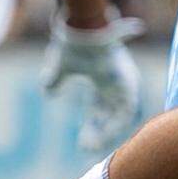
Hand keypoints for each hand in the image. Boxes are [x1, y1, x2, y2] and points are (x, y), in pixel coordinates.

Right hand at [41, 11, 143, 152]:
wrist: (81, 30)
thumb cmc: (73, 44)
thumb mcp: (61, 67)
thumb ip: (55, 79)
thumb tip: (48, 90)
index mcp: (103, 80)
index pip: (101, 110)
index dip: (93, 127)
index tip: (83, 143)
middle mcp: (117, 84)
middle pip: (111, 115)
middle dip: (99, 133)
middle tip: (86, 148)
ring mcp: (126, 83)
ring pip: (123, 116)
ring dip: (109, 132)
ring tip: (93, 146)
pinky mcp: (129, 84)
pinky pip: (127, 111)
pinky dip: (116, 125)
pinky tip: (103, 136)